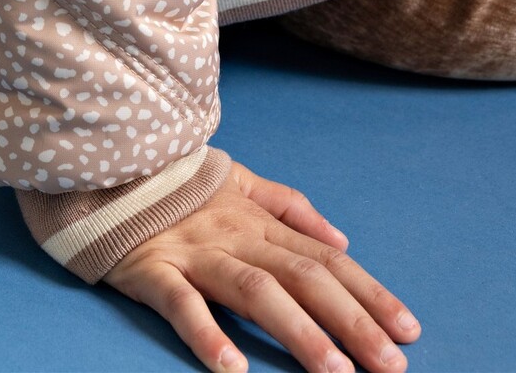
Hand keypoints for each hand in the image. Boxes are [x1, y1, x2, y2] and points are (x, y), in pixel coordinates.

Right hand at [105, 159, 419, 372]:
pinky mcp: (152, 269)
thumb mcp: (238, 180)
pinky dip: (206, 332)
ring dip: (298, 332)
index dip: (368, 293)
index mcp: (258, 220)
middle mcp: (235, 236)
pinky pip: (181, 302)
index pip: (326, 259)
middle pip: (303, 277)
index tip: (409, 330)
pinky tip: (232, 367)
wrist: (106, 163)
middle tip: (391, 365)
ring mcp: (195, 252)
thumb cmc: (176, 183)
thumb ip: (289, 207)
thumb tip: (342, 237)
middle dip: (351, 321)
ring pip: (255, 290)